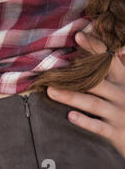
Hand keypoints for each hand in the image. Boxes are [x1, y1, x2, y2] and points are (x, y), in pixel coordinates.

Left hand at [47, 32, 124, 156]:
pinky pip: (100, 127)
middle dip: (74, 75)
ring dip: (71, 97)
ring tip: (51, 91)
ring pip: (93, 103)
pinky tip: (70, 116)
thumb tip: (109, 52)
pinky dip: (85, 122)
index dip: (95, 48)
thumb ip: (116, 72)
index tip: (78, 35)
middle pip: (97, 81)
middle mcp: (123, 95)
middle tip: (51, 71)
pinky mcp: (119, 133)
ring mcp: (121, 114)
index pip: (109, 61)